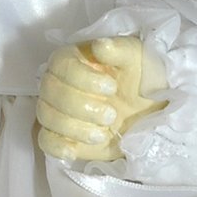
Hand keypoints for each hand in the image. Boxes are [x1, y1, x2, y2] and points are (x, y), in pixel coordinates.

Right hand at [36, 36, 167, 162]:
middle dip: (80, 106)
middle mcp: (59, 81)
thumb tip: (99, 45)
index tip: (111, 88)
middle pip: (50, 92)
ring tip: (103, 133)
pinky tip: (73, 151)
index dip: (82, 78)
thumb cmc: (142, 78)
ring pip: (47, 116)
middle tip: (111, 115)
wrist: (151, 111)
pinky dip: (56, 146)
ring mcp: (58, 109)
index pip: (61, 65)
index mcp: (74, 58)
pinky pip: (45, 141)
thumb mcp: (138, 58)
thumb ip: (119, 49)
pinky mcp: (61, 135)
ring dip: (74, 127)